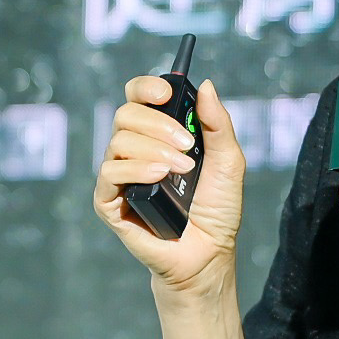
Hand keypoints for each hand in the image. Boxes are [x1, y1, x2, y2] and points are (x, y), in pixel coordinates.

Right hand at [93, 75, 247, 293]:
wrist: (208, 253)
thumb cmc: (217, 209)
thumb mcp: (229, 160)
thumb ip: (218, 123)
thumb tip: (206, 86)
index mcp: (157, 135)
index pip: (137, 98)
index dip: (146, 87)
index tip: (165, 93)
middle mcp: (134, 150)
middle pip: (125, 114)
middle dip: (157, 124)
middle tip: (187, 145)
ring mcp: (120, 176)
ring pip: (118, 142)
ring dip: (153, 149)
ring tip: (181, 169)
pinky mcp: (109, 201)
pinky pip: (109, 173)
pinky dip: (135, 169)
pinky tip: (158, 176)